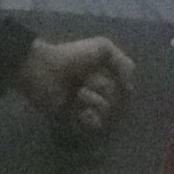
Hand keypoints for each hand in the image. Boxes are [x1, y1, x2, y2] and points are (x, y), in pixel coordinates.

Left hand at [15, 35, 133, 137]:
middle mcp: (98, 93)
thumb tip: (130, 88)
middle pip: (117, 102)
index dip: (123, 85)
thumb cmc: (71, 56)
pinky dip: (88, 118)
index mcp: (106, 77)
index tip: (117, 80)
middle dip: (104, 88)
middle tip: (86, 81)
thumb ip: (123, 63)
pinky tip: (81, 111)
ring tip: (78, 94)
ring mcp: (86, 108)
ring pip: (106, 114)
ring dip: (94, 101)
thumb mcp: (103, 47)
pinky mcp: (74, 120)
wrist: (44, 68)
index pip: (126, 90)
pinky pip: (91, 126)